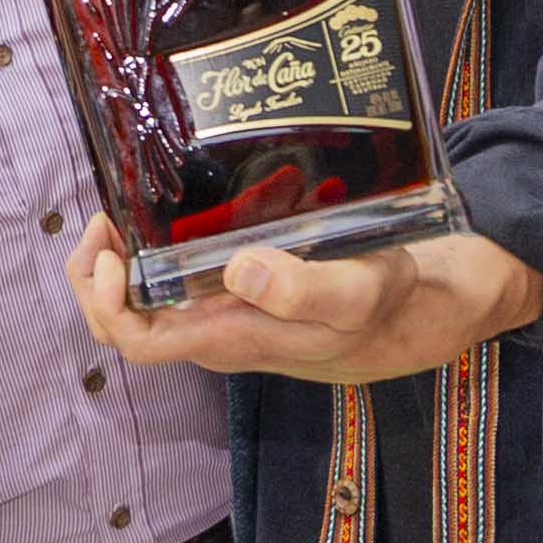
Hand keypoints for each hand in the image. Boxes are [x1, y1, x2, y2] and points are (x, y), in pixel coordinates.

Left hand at [67, 215, 538, 386]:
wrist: (442, 308)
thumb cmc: (398, 303)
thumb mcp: (362, 291)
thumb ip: (305, 291)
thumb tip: (237, 274)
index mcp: (235, 339)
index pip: (138, 341)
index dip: (105, 300)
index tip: (112, 245)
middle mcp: (224, 331)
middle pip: (130, 321)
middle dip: (99, 273)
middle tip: (108, 213)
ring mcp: (237, 313)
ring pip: (156, 299)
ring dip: (131, 255)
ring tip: (135, 201)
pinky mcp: (254, 292)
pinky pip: (189, 277)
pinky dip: (169, 245)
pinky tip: (182, 206)